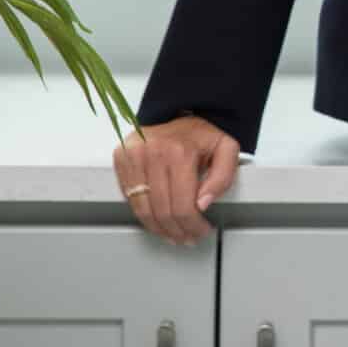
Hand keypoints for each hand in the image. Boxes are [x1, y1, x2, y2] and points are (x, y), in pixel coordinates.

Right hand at [110, 113, 239, 244]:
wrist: (176, 108)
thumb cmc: (200, 132)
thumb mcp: (226, 148)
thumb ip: (222, 177)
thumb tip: (203, 204)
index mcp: (179, 153)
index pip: (183, 206)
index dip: (193, 226)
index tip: (202, 231)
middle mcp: (151, 154)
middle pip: (162, 212)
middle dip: (178, 232)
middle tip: (188, 238)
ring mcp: (132, 157)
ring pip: (142, 210)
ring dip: (159, 229)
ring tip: (173, 235)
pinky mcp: (121, 159)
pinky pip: (130, 198)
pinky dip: (144, 214)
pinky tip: (158, 219)